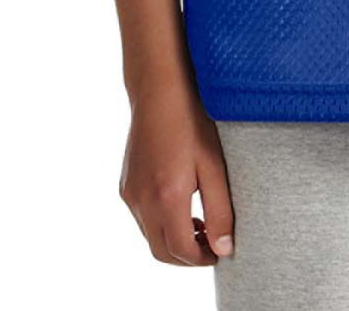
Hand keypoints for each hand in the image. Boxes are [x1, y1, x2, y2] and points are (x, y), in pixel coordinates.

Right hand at [119, 80, 235, 265]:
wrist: (159, 89)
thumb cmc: (192, 120)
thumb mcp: (215, 164)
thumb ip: (220, 210)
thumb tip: (223, 248)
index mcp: (166, 197)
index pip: (181, 250)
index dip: (202, 258)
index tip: (221, 252)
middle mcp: (142, 200)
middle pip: (161, 251)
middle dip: (187, 256)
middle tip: (211, 244)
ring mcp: (130, 192)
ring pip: (150, 235)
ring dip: (173, 239)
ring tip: (200, 222)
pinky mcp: (125, 183)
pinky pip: (142, 216)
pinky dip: (160, 222)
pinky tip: (181, 202)